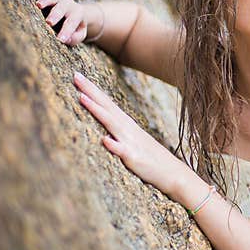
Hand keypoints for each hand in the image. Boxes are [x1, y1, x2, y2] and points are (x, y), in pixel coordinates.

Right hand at [36, 0, 87, 44]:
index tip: (61, 40)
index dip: (66, 31)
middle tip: (49, 22)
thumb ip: (75, 38)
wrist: (75, 13)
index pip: (72, 22)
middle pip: (63, 8)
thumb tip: (66, 40)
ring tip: (39, 6)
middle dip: (56, 15)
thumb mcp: (79, 34)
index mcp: (78, 13)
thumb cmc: (75, 27)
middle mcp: (69, 4)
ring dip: (46, 1)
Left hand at [74, 71, 184, 196]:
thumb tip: (102, 128)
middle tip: (76, 76)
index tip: (78, 76)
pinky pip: (123, 151)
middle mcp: (128, 129)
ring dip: (97, 110)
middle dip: (91, 91)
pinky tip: (104, 140)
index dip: (93, 90)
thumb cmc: (151, 158)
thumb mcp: (133, 141)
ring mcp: (131, 142)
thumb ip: (119, 132)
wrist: (173, 173)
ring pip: (112, 124)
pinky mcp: (134, 158)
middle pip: (107, 107)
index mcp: (126, 125)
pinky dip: (114, 145)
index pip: (107, 104)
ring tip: (82, 98)